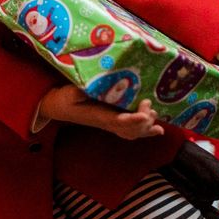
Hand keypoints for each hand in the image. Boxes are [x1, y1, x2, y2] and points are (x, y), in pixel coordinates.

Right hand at [38, 84, 164, 139]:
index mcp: (98, 116)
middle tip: (147, 103)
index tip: (144, 115)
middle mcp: (108, 123)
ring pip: (134, 132)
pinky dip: (147, 131)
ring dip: (147, 126)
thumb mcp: (67, 93)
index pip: (118, 121)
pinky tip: (159, 130)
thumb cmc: (64, 99)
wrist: (60, 108)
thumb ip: (77, 91)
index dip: (133, 120)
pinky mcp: (114, 121)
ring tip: (154, 113)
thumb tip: (88, 86)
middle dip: (144, 120)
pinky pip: (133, 131)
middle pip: (131, 129)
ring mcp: (112, 124)